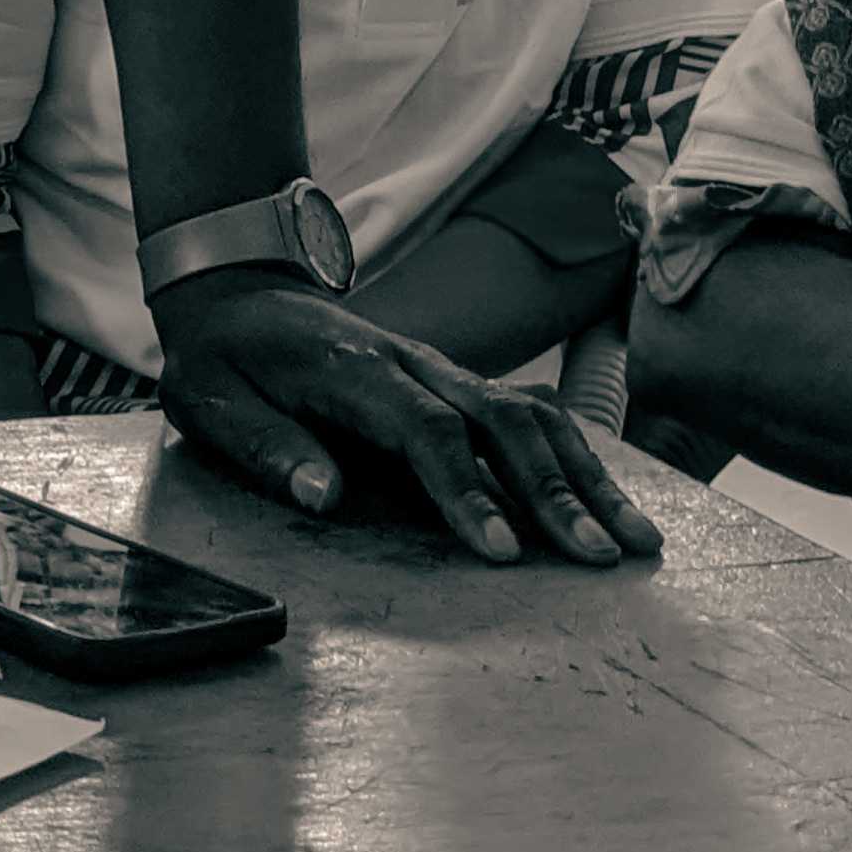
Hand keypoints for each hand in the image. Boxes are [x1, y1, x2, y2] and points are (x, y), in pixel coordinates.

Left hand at [152, 272, 658, 564]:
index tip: (501, 551)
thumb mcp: (213, 401)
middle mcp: (415, 366)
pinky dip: (577, 456)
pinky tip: (613, 499)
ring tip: (638, 540)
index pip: (427, 433)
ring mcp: (443, 371)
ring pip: (532, 416)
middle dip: (557, 493)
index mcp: (357, 373)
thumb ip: (268, 447)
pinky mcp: (455, 384)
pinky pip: (529, 413)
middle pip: (503, 424)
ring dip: (587, 477)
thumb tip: (323, 496)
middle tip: (601, 557)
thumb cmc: (225, 359)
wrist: (237, 294)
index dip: (467, 491)